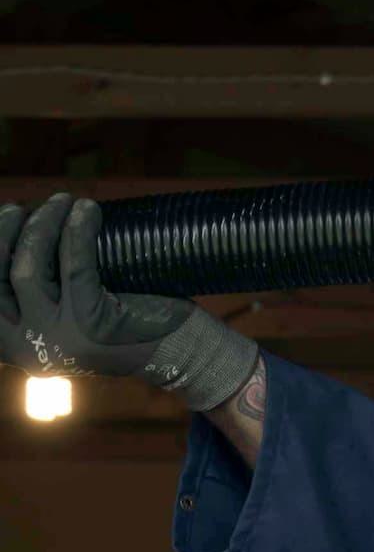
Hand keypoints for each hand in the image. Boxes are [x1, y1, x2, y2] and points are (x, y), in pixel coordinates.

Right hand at [0, 193, 258, 409]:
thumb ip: (38, 294)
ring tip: (63, 201)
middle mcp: (26, 348)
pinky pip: (74, 267)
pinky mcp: (94, 324)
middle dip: (6, 231)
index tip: (5, 216)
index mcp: (10, 345)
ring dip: (42, 225)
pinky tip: (84, 210)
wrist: (178, 351)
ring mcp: (59, 338)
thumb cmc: (123, 323)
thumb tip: (18, 233)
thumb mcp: (65, 315)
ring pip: (28, 268)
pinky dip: (76, 232)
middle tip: (28, 206)